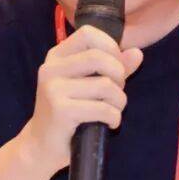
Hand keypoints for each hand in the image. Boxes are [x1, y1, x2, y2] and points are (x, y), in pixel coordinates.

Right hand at [20, 25, 142, 169]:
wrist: (41, 146)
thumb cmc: (68, 113)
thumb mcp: (88, 85)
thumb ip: (113, 67)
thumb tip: (137, 53)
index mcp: (56, 57)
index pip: (88, 34)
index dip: (110, 47)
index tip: (115, 68)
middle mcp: (51, 69)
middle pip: (99, 57)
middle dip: (118, 75)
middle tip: (116, 92)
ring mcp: (54, 89)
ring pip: (105, 85)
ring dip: (119, 101)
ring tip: (113, 111)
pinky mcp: (61, 111)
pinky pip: (103, 109)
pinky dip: (114, 118)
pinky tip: (109, 124)